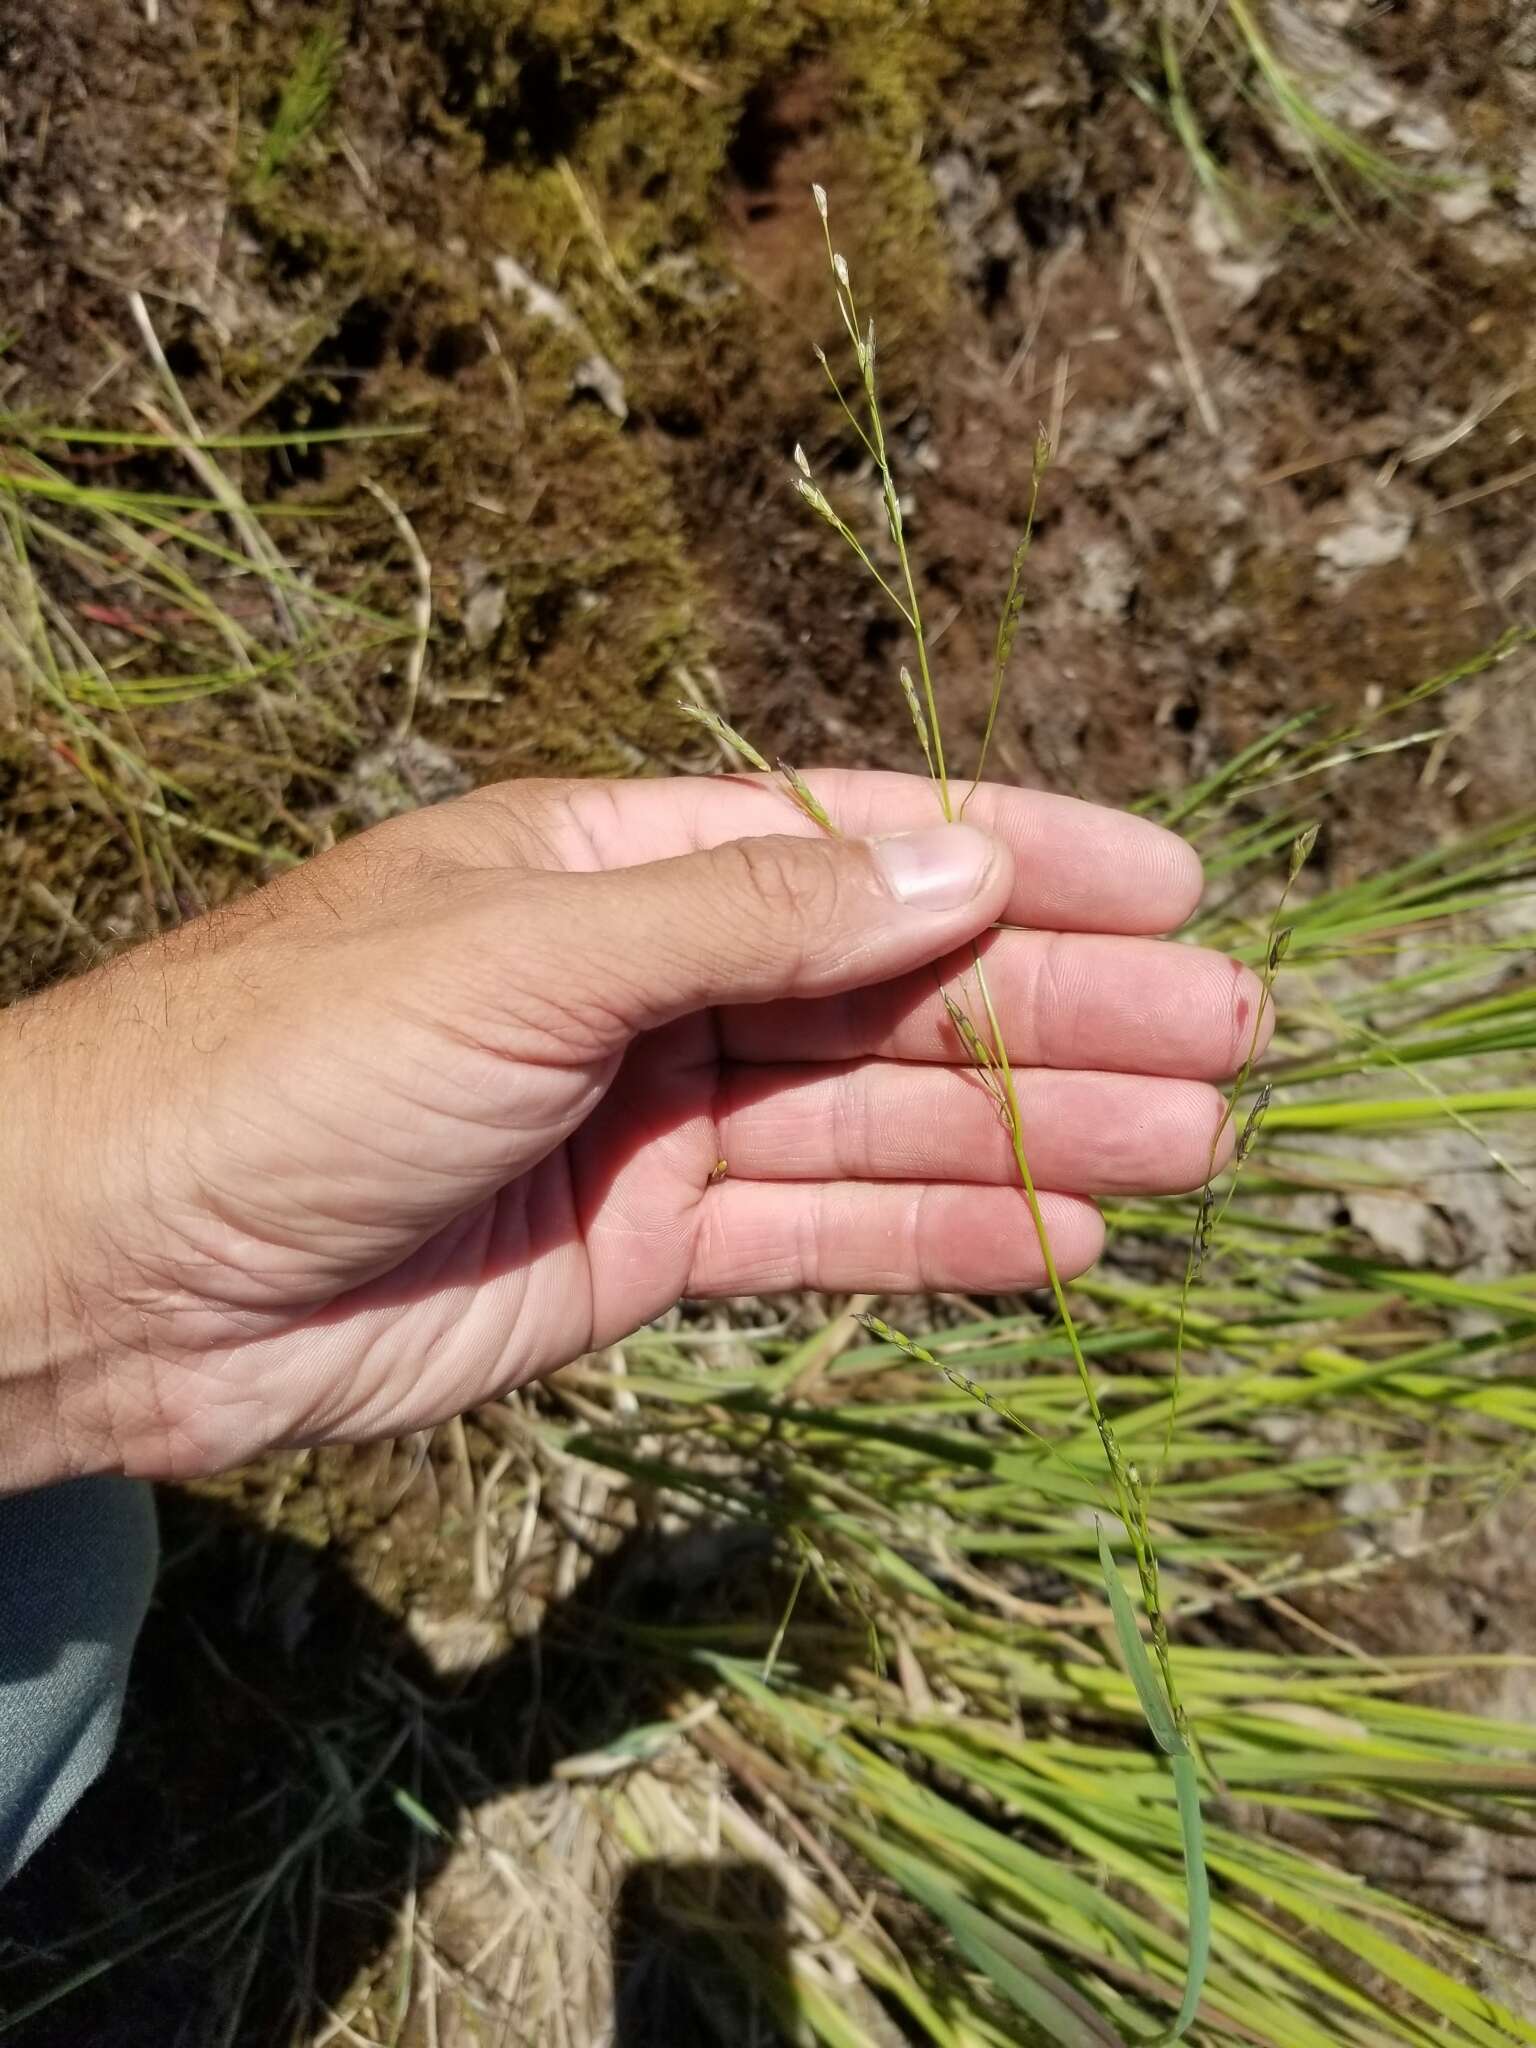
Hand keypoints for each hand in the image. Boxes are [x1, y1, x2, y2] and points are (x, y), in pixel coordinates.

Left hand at [0, 771, 1263, 1486]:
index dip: (1023, 857)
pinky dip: (935, 1239)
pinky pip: (818, 1236)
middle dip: (1068, 1011)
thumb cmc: (285, 1063)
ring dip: (1036, 1135)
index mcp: (620, 860)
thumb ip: (755, 917)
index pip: (863, 842)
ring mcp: (652, 1122)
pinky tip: (1059, 1244)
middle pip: (898, 987)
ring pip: (880, 1119)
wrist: (108, 1274)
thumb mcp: (526, 955)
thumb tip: (967, 866)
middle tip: (1236, 1042)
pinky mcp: (637, 1252)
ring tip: (1196, 1153)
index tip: (1173, 888)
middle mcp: (654, 979)